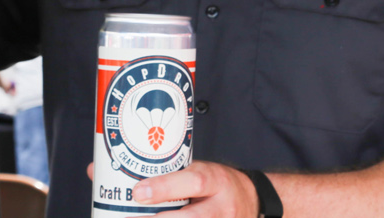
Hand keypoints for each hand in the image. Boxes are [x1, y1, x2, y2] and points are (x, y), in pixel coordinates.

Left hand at [130, 160, 257, 216]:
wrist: (250, 198)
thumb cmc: (215, 182)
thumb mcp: (201, 171)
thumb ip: (175, 177)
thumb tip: (132, 181)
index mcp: (217, 181)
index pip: (193, 183)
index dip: (165, 188)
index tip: (138, 192)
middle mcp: (223, 207)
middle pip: (192, 217)